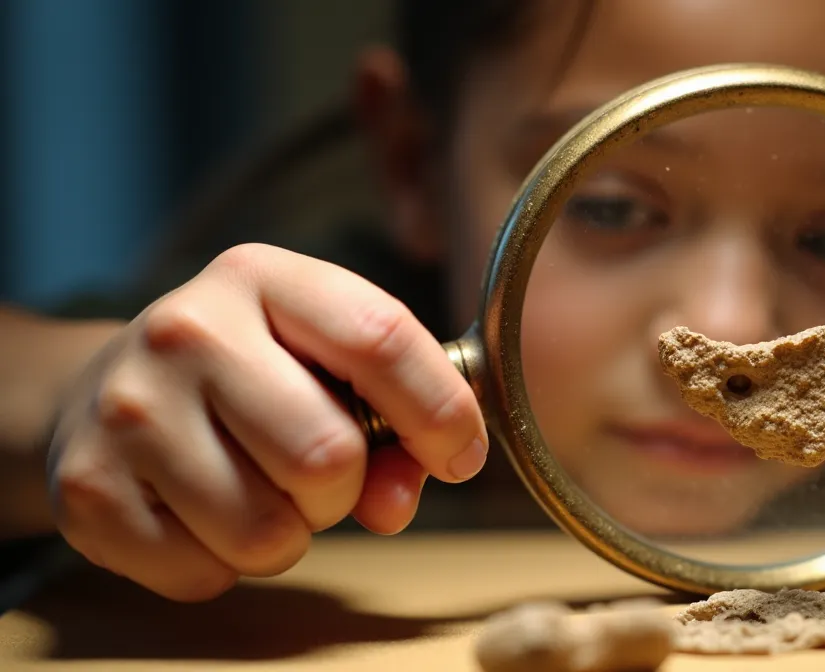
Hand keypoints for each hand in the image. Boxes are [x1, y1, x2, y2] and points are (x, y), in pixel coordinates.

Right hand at [45, 244, 487, 600]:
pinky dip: (224, 565)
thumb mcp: (325, 362)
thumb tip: (395, 502)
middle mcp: (186, 331)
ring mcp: (128, 411)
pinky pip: (205, 573)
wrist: (103, 391)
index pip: (380, 338)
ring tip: (260, 492)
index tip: (459, 455)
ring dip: (289, 534)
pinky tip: (204, 515)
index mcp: (261, 278)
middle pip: (326, 455)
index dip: (441, 412)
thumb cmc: (250, 377)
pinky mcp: (86, 492)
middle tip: (323, 476)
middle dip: (346, 488)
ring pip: (266, 531)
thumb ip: (393, 424)